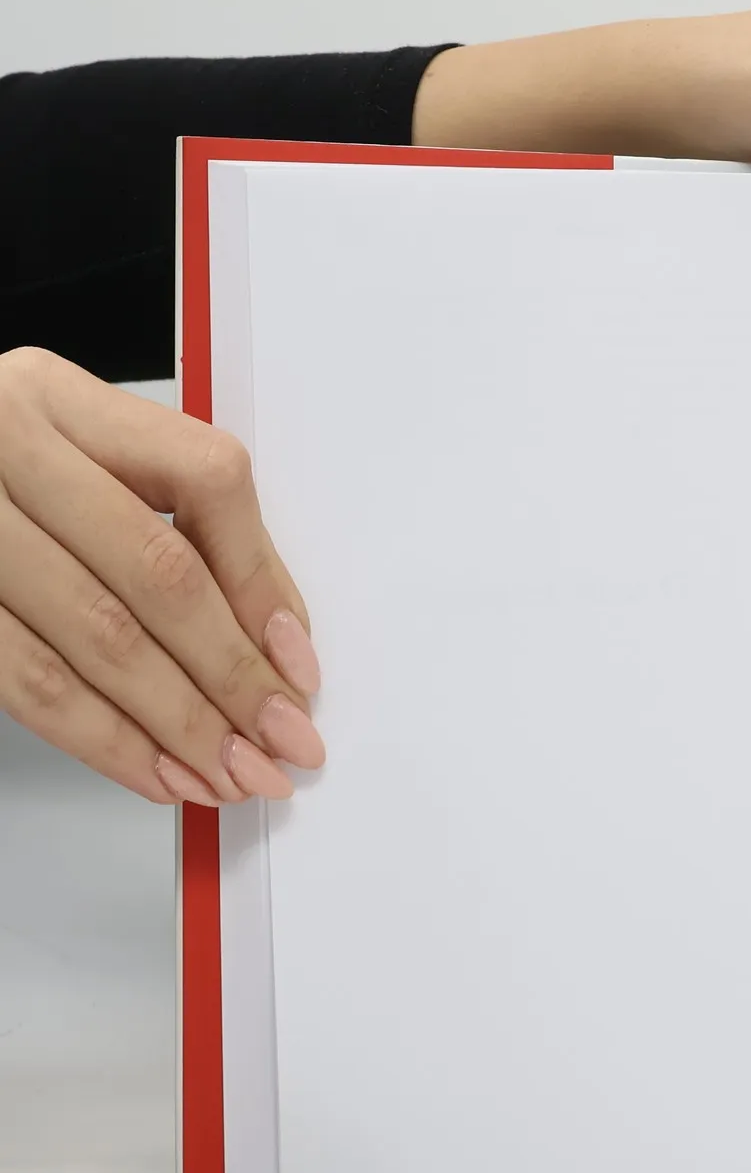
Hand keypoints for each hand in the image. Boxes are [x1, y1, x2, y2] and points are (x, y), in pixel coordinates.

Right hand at [0, 347, 323, 803]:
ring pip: (97, 637)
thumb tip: (273, 632)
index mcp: (59, 400)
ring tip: (231, 772)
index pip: (204, 479)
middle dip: (233, 673)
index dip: (262, 581)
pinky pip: (27, 682)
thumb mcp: (75, 456)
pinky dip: (102, 738)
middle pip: (157, 573)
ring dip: (178, 723)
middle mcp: (6, 447)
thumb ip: (171, 518)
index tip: (298, 662)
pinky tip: (154, 770)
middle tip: (283, 737)